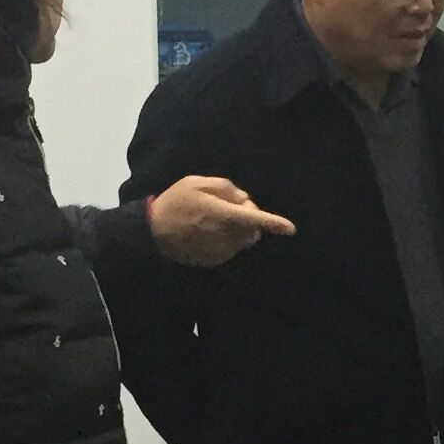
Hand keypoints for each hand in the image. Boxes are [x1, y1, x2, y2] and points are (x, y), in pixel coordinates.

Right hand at [146, 177, 292, 267]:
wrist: (153, 233)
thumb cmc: (174, 203)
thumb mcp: (196, 183)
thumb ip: (224, 187)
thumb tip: (243, 199)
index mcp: (221, 213)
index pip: (254, 218)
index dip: (273, 222)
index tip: (291, 229)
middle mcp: (224, 235)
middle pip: (252, 229)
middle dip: (249, 218)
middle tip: (230, 207)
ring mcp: (219, 250)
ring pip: (243, 240)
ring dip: (238, 229)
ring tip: (214, 219)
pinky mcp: (214, 260)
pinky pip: (231, 248)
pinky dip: (227, 239)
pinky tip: (207, 232)